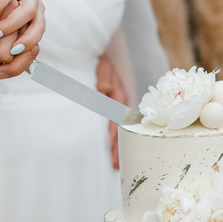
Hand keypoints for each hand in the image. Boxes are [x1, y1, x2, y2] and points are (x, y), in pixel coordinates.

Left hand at [96, 53, 126, 168]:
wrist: (102, 56)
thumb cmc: (101, 60)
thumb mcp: (103, 64)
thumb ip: (104, 75)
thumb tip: (104, 89)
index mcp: (118, 95)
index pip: (117, 119)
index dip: (114, 134)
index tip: (110, 148)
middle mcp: (120, 103)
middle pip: (121, 129)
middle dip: (118, 147)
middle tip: (115, 165)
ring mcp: (117, 107)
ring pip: (119, 130)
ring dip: (117, 147)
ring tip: (115, 165)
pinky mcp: (113, 107)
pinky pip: (115, 126)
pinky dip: (114, 140)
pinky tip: (113, 152)